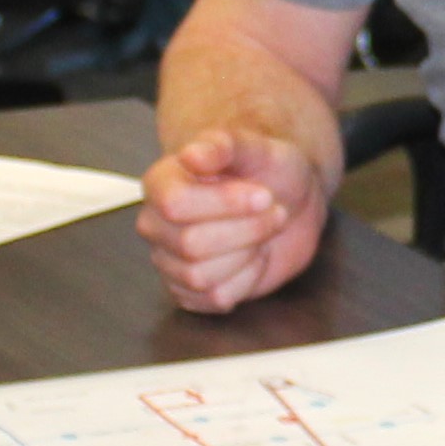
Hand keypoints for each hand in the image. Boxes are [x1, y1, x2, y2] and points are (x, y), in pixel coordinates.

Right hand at [138, 127, 332, 311]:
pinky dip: (245, 280)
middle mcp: (156, 224)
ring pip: (200, 277)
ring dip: (246, 254)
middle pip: (190, 244)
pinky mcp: (190, 292)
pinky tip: (253, 257)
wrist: (288, 201)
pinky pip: (215, 299)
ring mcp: (169, 261)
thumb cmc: (267, 171)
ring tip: (260, 232)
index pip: (174, 204)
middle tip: (273, 212)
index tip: (262, 194)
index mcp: (160, 183)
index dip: (225, 204)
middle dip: (245, 230)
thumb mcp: (255, 147)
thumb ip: (223, 146)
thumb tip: (191, 155)